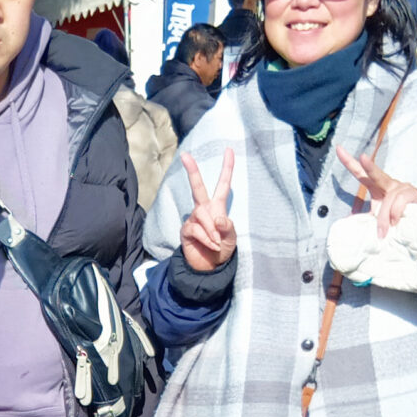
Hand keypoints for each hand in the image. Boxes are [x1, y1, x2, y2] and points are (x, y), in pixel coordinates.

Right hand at [179, 149, 237, 271]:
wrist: (209, 267)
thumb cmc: (222, 249)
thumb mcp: (231, 238)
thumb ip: (227, 228)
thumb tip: (219, 219)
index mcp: (218, 207)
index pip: (223, 184)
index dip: (227, 168)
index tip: (229, 150)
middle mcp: (204, 209)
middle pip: (197, 187)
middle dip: (192, 171)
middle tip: (184, 155)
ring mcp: (193, 219)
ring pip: (201, 214)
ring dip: (211, 230)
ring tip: (216, 242)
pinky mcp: (186, 230)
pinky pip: (195, 229)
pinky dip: (206, 238)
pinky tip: (209, 245)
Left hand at [333, 146, 416, 235]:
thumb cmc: (395, 221)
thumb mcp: (376, 219)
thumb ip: (364, 218)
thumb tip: (347, 221)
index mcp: (377, 188)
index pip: (360, 173)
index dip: (349, 162)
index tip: (338, 149)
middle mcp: (389, 184)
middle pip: (376, 174)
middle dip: (369, 166)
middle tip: (362, 157)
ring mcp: (401, 187)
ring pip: (388, 199)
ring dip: (384, 218)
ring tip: (383, 232)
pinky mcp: (412, 193)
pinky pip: (399, 202)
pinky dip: (395, 214)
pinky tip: (396, 222)